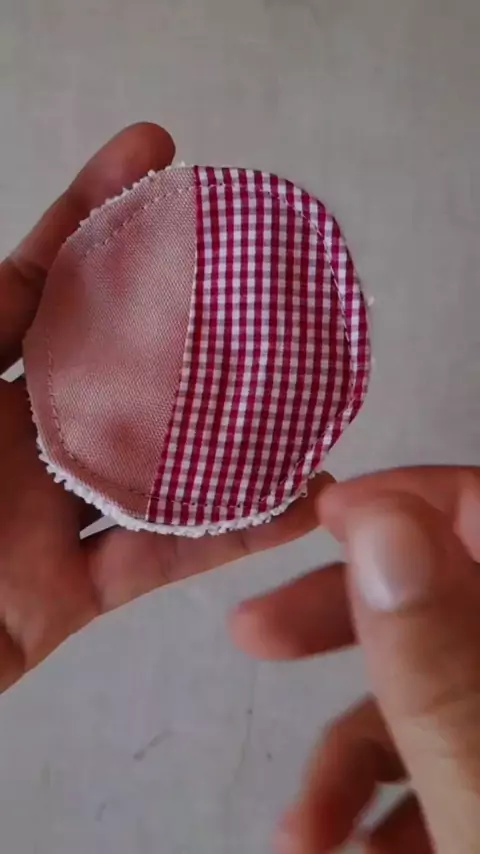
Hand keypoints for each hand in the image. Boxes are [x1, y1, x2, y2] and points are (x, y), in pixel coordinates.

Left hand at [0, 123, 326, 691]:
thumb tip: (29, 259)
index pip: (45, 278)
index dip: (99, 212)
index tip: (157, 153)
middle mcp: (16, 438)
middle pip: (121, 369)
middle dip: (190, 324)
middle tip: (262, 285)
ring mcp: (44, 515)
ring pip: (157, 468)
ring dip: (233, 438)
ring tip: (305, 398)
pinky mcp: (66, 596)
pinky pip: (158, 559)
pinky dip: (227, 536)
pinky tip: (293, 505)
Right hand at [232, 466, 479, 851]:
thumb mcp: (475, 787)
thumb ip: (436, 662)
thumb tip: (382, 519)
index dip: (403, 499)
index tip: (319, 517)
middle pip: (436, 595)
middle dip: (335, 620)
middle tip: (251, 633)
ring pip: (424, 688)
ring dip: (347, 751)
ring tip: (302, 830)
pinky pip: (435, 752)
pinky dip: (379, 791)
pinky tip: (343, 844)